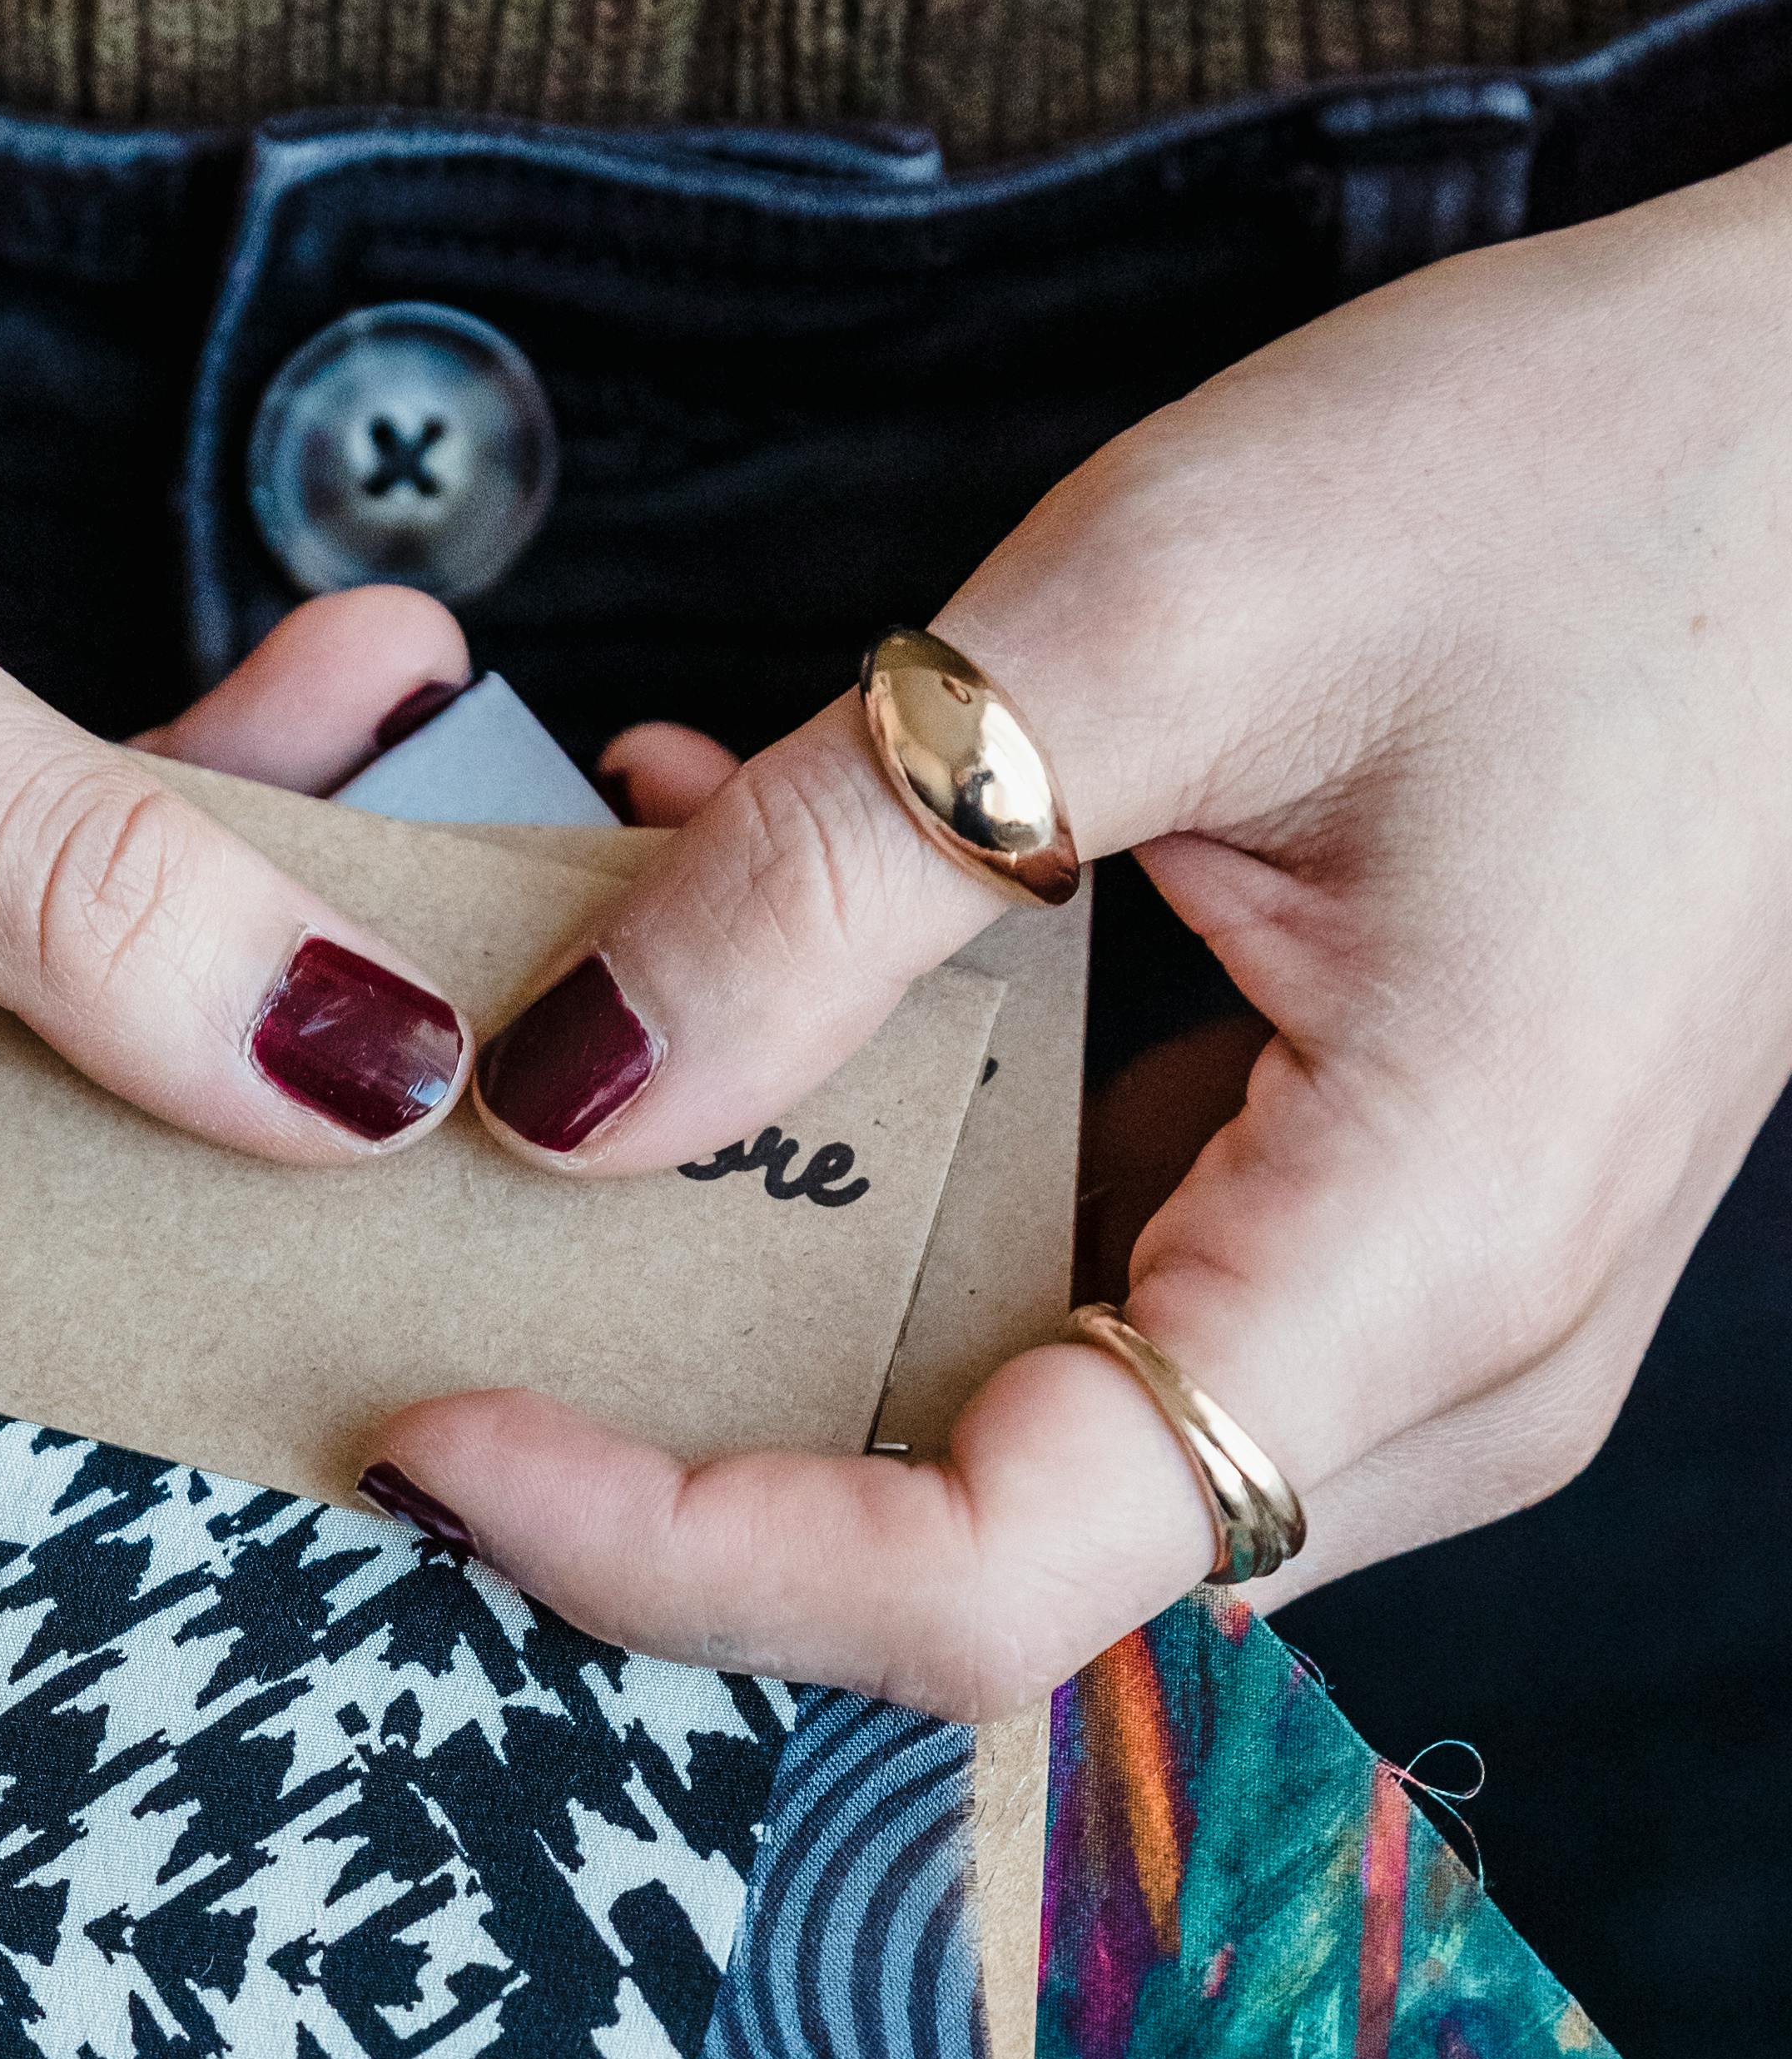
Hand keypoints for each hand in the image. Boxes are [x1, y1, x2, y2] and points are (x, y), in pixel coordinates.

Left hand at [365, 151, 1791, 1718]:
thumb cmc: (1611, 473)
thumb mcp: (1171, 603)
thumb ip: (834, 873)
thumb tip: (554, 1093)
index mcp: (1423, 1269)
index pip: (979, 1585)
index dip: (676, 1557)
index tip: (447, 1432)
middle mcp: (1443, 1382)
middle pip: (980, 1556)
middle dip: (691, 1447)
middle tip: (451, 1279)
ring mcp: (1427, 1339)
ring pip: (1018, 1448)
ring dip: (780, 1296)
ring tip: (604, 1062)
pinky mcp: (1384, 1249)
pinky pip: (1096, 1308)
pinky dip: (905, 1194)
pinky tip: (790, 993)